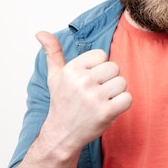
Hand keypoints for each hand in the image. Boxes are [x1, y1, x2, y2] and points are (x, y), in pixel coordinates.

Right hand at [35, 31, 131, 154]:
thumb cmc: (62, 103)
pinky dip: (121, 105)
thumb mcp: (55, 76)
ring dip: (116, 93)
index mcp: (72, 69)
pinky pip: (127, 98)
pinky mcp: (106, 112)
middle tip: (96, 92)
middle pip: (114, 67)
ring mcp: (94, 97)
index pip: (102, 55)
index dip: (98, 67)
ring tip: (101, 101)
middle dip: (108, 80)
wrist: (62, 134)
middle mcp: (82, 81)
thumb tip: (40, 32)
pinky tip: (108, 109)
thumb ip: (52, 52)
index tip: (88, 80)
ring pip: (122, 82)